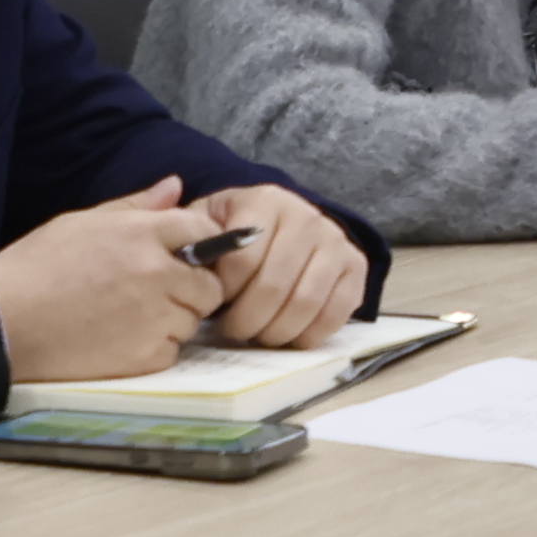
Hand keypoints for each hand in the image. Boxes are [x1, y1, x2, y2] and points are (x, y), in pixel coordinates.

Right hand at [0, 176, 233, 383]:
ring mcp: (154, 316)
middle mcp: (157, 273)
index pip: (203, 230)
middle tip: (158, 292)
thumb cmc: (34, 268)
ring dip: (174, 318)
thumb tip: (175, 186)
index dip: (200, 244)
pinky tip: (120, 339)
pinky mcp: (146, 356)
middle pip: (210, 283)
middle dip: (192, 288)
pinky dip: (155, 347)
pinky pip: (173, 349)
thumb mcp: (80, 222)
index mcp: (140, 233)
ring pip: (193, 319)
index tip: (186, 256)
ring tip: (130, 316)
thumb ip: (134, 206)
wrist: (1, 324)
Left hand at [174, 186, 359, 351]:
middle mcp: (306, 215)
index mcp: (265, 201)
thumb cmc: (231, 233)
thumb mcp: (203, 222)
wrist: (278, 227)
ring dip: (275, 332)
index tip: (209, 302)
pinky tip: (288, 336)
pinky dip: (309, 334)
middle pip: (273, 286)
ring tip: (257, 333)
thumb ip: (185, 230)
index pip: (242, 260)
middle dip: (246, 320)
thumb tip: (181, 228)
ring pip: (304, 304)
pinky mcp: (355, 266)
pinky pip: (336, 313)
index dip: (222, 293)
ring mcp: (335, 240)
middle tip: (231, 330)